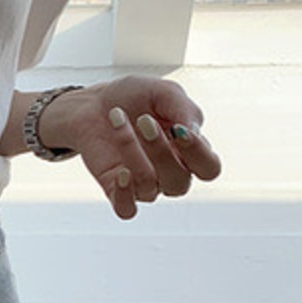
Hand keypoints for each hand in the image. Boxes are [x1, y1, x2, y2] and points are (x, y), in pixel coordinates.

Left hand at [49, 78, 221, 220]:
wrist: (92, 103)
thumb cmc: (134, 98)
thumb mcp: (163, 92)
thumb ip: (184, 109)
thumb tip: (192, 132)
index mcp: (190, 151)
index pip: (209, 168)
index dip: (198, 153)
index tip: (177, 128)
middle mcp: (171, 172)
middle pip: (180, 182)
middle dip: (161, 151)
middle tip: (144, 120)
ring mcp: (145, 184)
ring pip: (149, 185)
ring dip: (132, 150)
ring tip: (117, 118)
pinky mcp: (117, 191)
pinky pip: (127, 210)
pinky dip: (125, 195)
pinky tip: (120, 172)